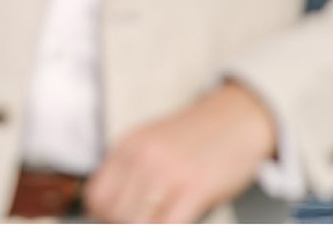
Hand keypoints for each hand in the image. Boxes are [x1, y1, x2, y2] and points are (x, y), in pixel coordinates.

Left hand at [85, 81, 277, 222]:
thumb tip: (112, 210)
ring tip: (162, 219)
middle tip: (145, 221)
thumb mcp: (153, 144)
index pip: (95, 194)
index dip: (103, 216)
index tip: (117, 221)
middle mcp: (142, 156)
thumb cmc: (197, 138)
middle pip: (111, 213)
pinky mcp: (195, 188)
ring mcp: (167, 172)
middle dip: (124, 226)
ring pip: (135, 222)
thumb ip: (132, 172)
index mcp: (128, 145)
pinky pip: (168, 225)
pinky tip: (181, 221)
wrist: (237, 117)